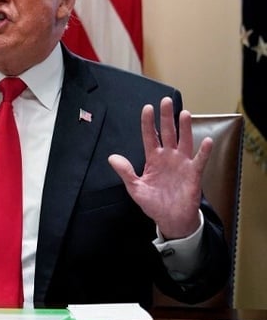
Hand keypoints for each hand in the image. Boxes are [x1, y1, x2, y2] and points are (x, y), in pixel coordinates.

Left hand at [107, 97, 212, 239]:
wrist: (170, 219)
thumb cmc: (153, 203)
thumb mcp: (135, 188)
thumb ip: (125, 172)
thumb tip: (112, 158)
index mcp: (153, 159)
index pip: (149, 136)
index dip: (148, 122)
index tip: (147, 108)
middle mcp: (168, 157)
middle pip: (167, 133)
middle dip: (166, 117)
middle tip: (165, 101)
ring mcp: (182, 164)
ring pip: (184, 141)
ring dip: (184, 128)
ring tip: (183, 113)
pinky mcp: (193, 173)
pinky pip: (199, 160)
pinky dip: (203, 151)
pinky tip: (206, 140)